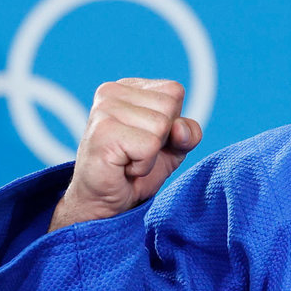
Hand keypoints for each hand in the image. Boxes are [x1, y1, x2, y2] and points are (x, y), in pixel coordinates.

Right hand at [49, 78, 201, 230]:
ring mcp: (104, 110)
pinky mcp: (102, 132)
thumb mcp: (173, 147)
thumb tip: (180, 128)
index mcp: (128, 87)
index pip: (174, 91)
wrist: (103, 203)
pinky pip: (149, 146)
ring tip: (128, 159)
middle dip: (162, 138)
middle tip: (135, 152)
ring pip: (161, 126)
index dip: (172, 122)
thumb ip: (188, 133)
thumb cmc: (135, 171)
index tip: (147, 139)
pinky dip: (143, 165)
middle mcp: (111, 92)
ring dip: (151, 154)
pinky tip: (123, 167)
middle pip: (169, 107)